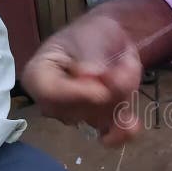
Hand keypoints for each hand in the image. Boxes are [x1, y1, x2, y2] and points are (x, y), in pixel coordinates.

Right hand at [22, 8, 142, 145]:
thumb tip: (89, 76)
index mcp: (38, 75)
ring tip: (128, 65)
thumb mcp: (89, 36)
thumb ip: (90, 56)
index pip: (50, 93)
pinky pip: (108, 136)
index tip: (102, 89)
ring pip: (100, 118)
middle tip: (126, 62)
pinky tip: (132, 125)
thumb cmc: (90, 35)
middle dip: (109, 90)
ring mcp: (76, 116)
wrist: (107, 42)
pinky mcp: (97, 123)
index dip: (76, 94)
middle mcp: (52, 103)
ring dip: (122, 96)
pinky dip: (123, 131)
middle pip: (79, 110)